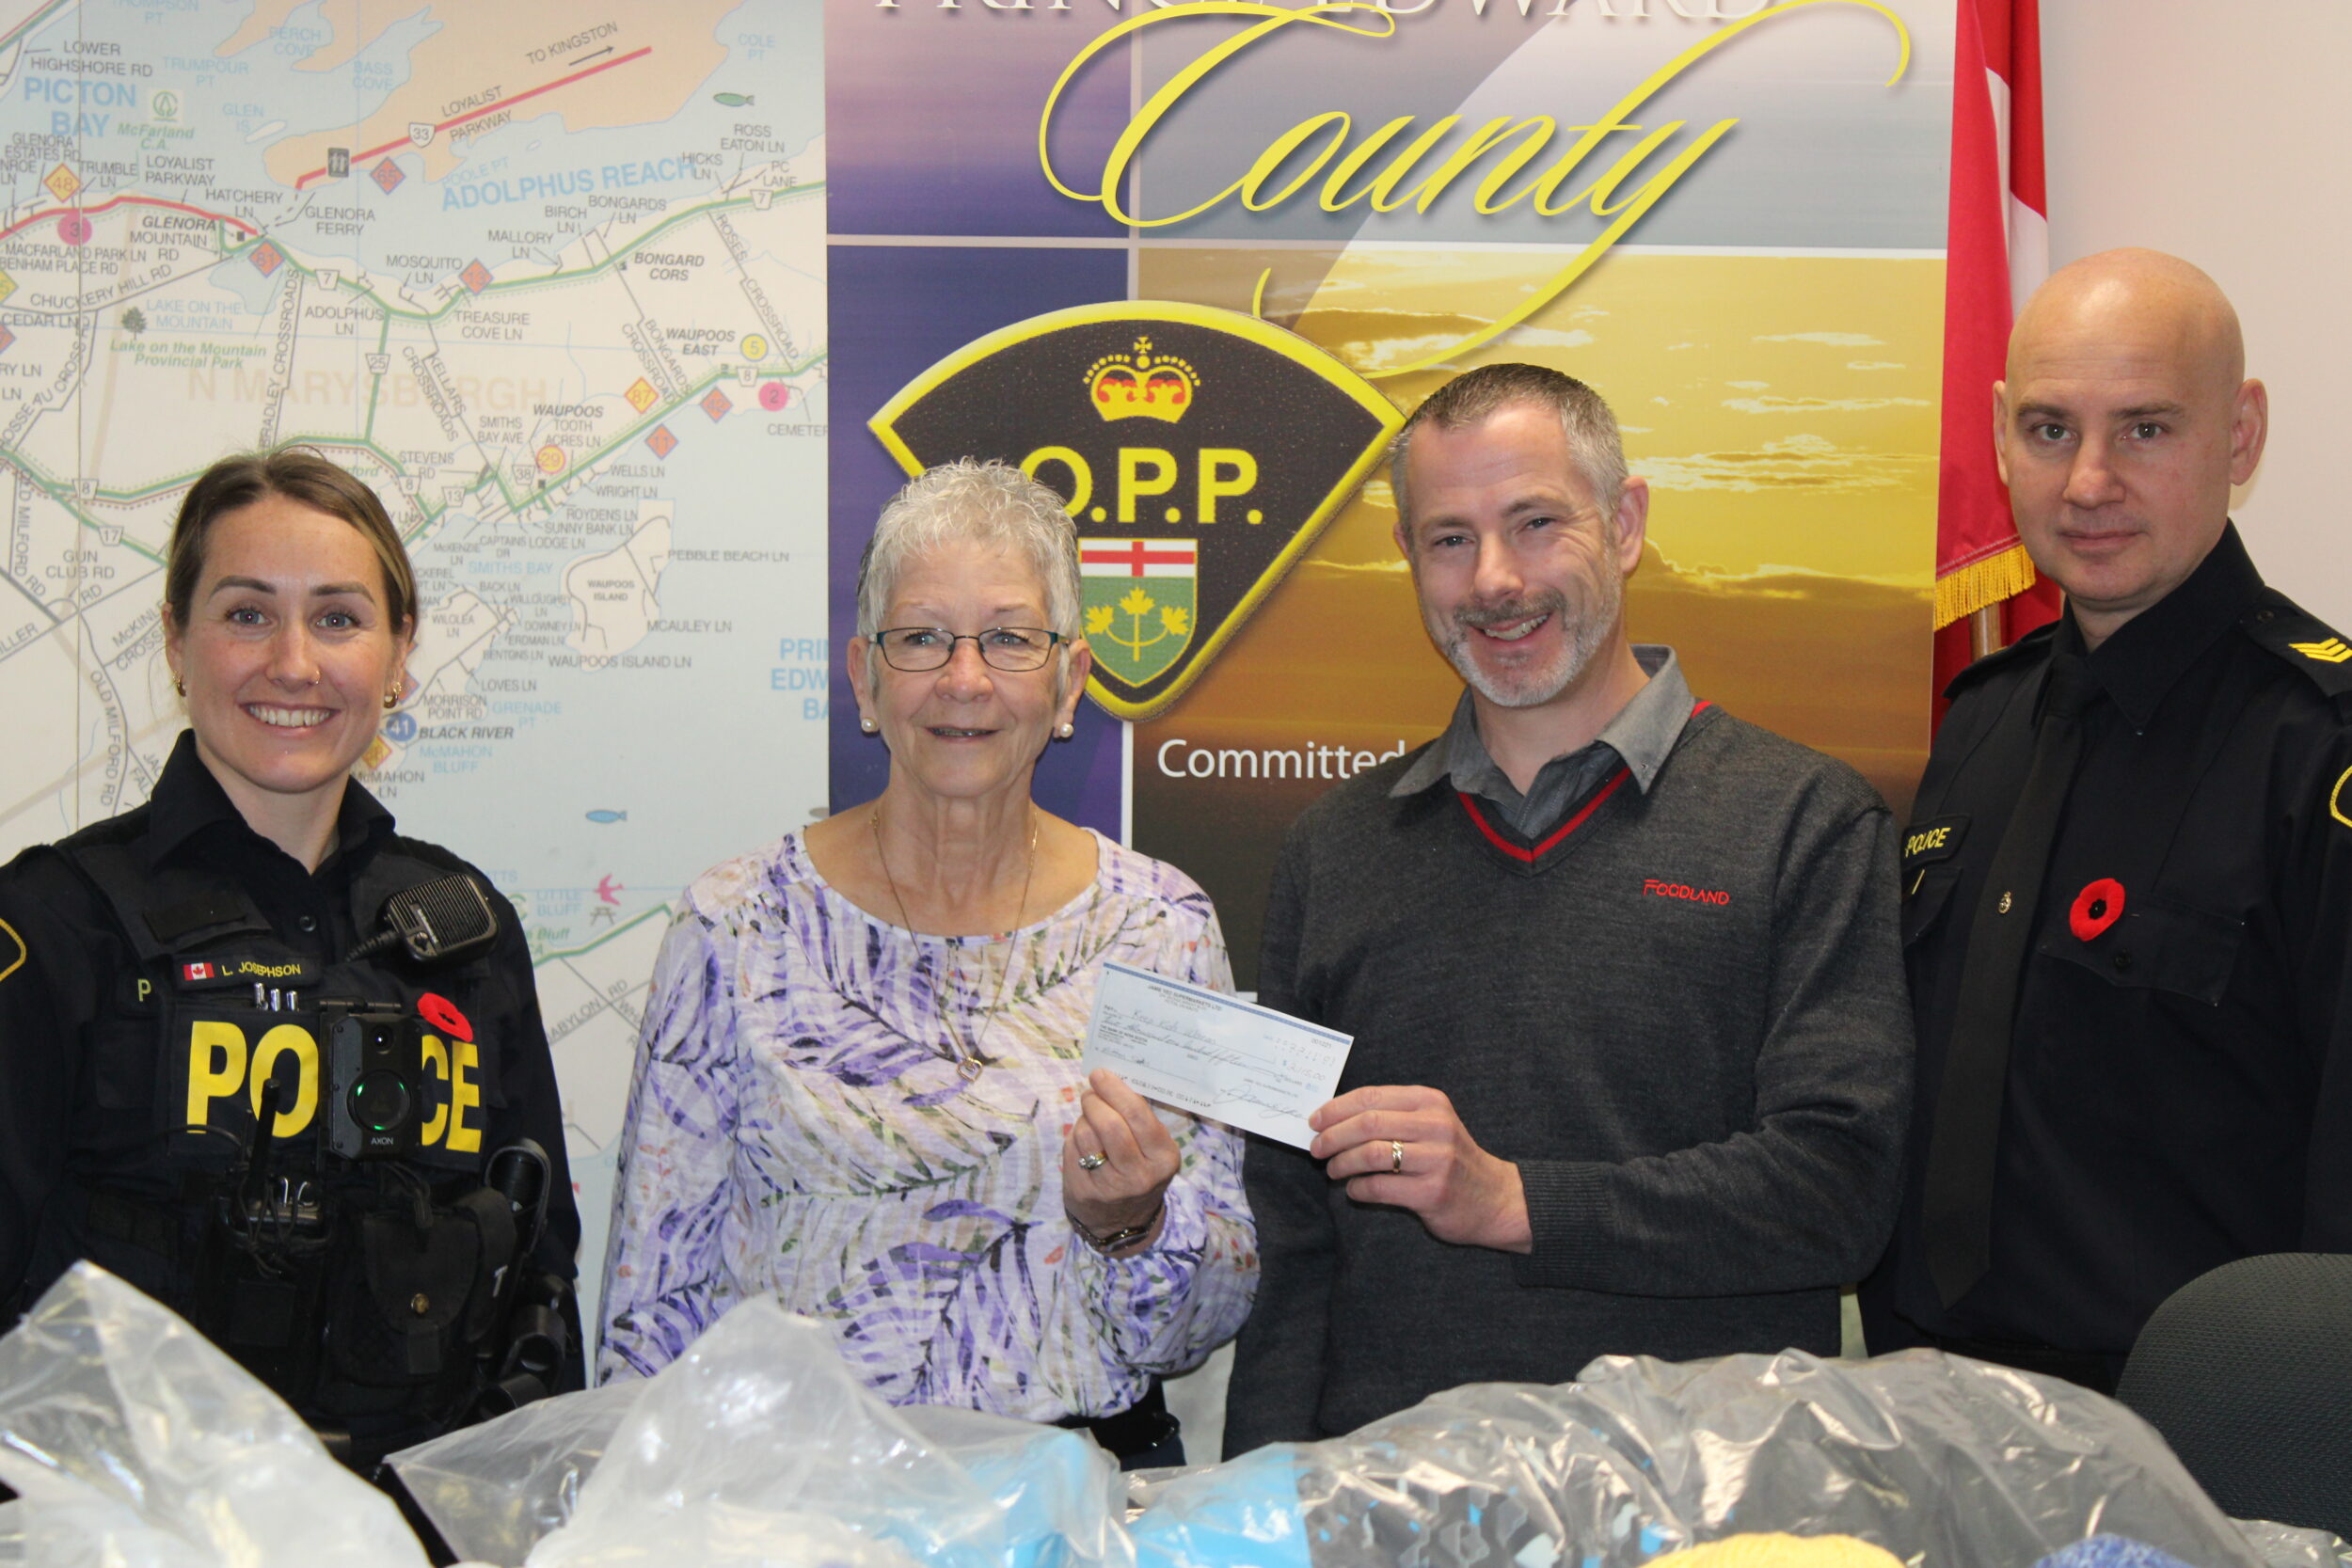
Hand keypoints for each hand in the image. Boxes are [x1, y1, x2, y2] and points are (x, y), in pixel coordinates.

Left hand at [1061, 1068, 1177, 1249]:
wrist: (1123, 1222)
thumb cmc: (1140, 1171)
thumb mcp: (1153, 1150)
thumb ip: (1138, 1119)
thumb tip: (1110, 1081)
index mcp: (1163, 1157)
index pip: (1137, 1115)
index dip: (1115, 1090)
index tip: (1100, 1075)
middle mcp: (1139, 1175)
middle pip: (1109, 1124)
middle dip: (1095, 1101)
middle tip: (1090, 1093)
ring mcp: (1110, 1187)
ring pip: (1086, 1134)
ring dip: (1083, 1118)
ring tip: (1089, 1118)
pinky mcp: (1084, 1192)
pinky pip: (1072, 1150)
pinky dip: (1074, 1137)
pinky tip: (1083, 1141)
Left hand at [1310, 1084, 1530, 1251]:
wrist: (1496, 1198)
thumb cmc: (1451, 1159)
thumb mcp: (1430, 1124)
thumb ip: (1391, 1116)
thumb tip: (1333, 1119)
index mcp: (1429, 1102)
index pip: (1371, 1097)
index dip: (1336, 1108)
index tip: (1314, 1121)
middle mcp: (1435, 1125)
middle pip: (1367, 1123)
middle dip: (1333, 1136)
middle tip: (1316, 1148)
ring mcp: (1436, 1159)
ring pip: (1370, 1154)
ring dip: (1342, 1163)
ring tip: (1333, 1170)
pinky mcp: (1432, 1192)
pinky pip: (1380, 1187)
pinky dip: (1358, 1189)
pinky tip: (1355, 1190)